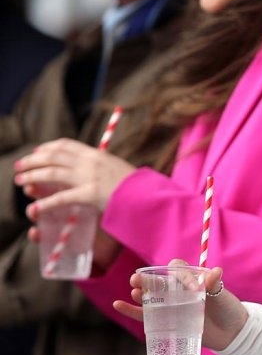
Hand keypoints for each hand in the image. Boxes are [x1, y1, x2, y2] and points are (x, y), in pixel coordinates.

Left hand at [14, 139, 135, 216]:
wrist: (148, 196)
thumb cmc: (136, 186)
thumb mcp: (117, 169)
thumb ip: (101, 167)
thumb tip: (90, 169)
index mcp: (97, 154)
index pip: (66, 145)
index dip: (47, 147)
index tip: (37, 152)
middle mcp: (90, 162)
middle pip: (54, 156)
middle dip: (33, 160)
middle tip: (19, 167)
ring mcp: (89, 177)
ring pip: (52, 173)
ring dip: (32, 176)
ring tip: (19, 182)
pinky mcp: (90, 195)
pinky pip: (61, 198)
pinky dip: (45, 204)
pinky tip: (34, 209)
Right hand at [113, 259, 248, 350]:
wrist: (231, 333)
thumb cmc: (228, 310)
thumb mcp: (223, 297)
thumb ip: (216, 286)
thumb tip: (216, 272)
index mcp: (190, 279)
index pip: (178, 271)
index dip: (179, 275)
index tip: (192, 288)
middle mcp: (178, 290)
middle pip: (158, 281)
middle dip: (147, 279)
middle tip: (136, 279)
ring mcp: (171, 306)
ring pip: (150, 297)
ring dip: (139, 293)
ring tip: (133, 290)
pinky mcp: (166, 321)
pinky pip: (145, 315)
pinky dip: (131, 310)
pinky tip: (118, 305)